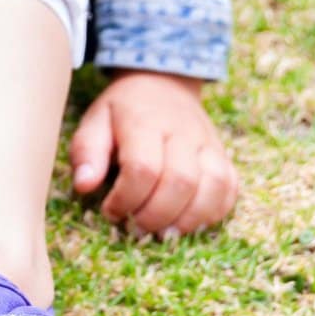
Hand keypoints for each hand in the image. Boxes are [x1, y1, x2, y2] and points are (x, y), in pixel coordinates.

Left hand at [69, 70, 237, 235]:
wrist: (164, 82)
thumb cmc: (123, 110)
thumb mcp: (95, 120)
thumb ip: (87, 151)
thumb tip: (84, 185)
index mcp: (145, 122)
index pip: (143, 168)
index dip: (126, 199)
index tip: (111, 211)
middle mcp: (183, 132)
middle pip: (181, 182)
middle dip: (156, 215)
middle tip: (136, 228)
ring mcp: (209, 144)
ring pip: (214, 187)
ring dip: (189, 220)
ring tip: (164, 233)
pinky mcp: (223, 156)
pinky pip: (230, 188)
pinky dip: (213, 213)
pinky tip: (189, 223)